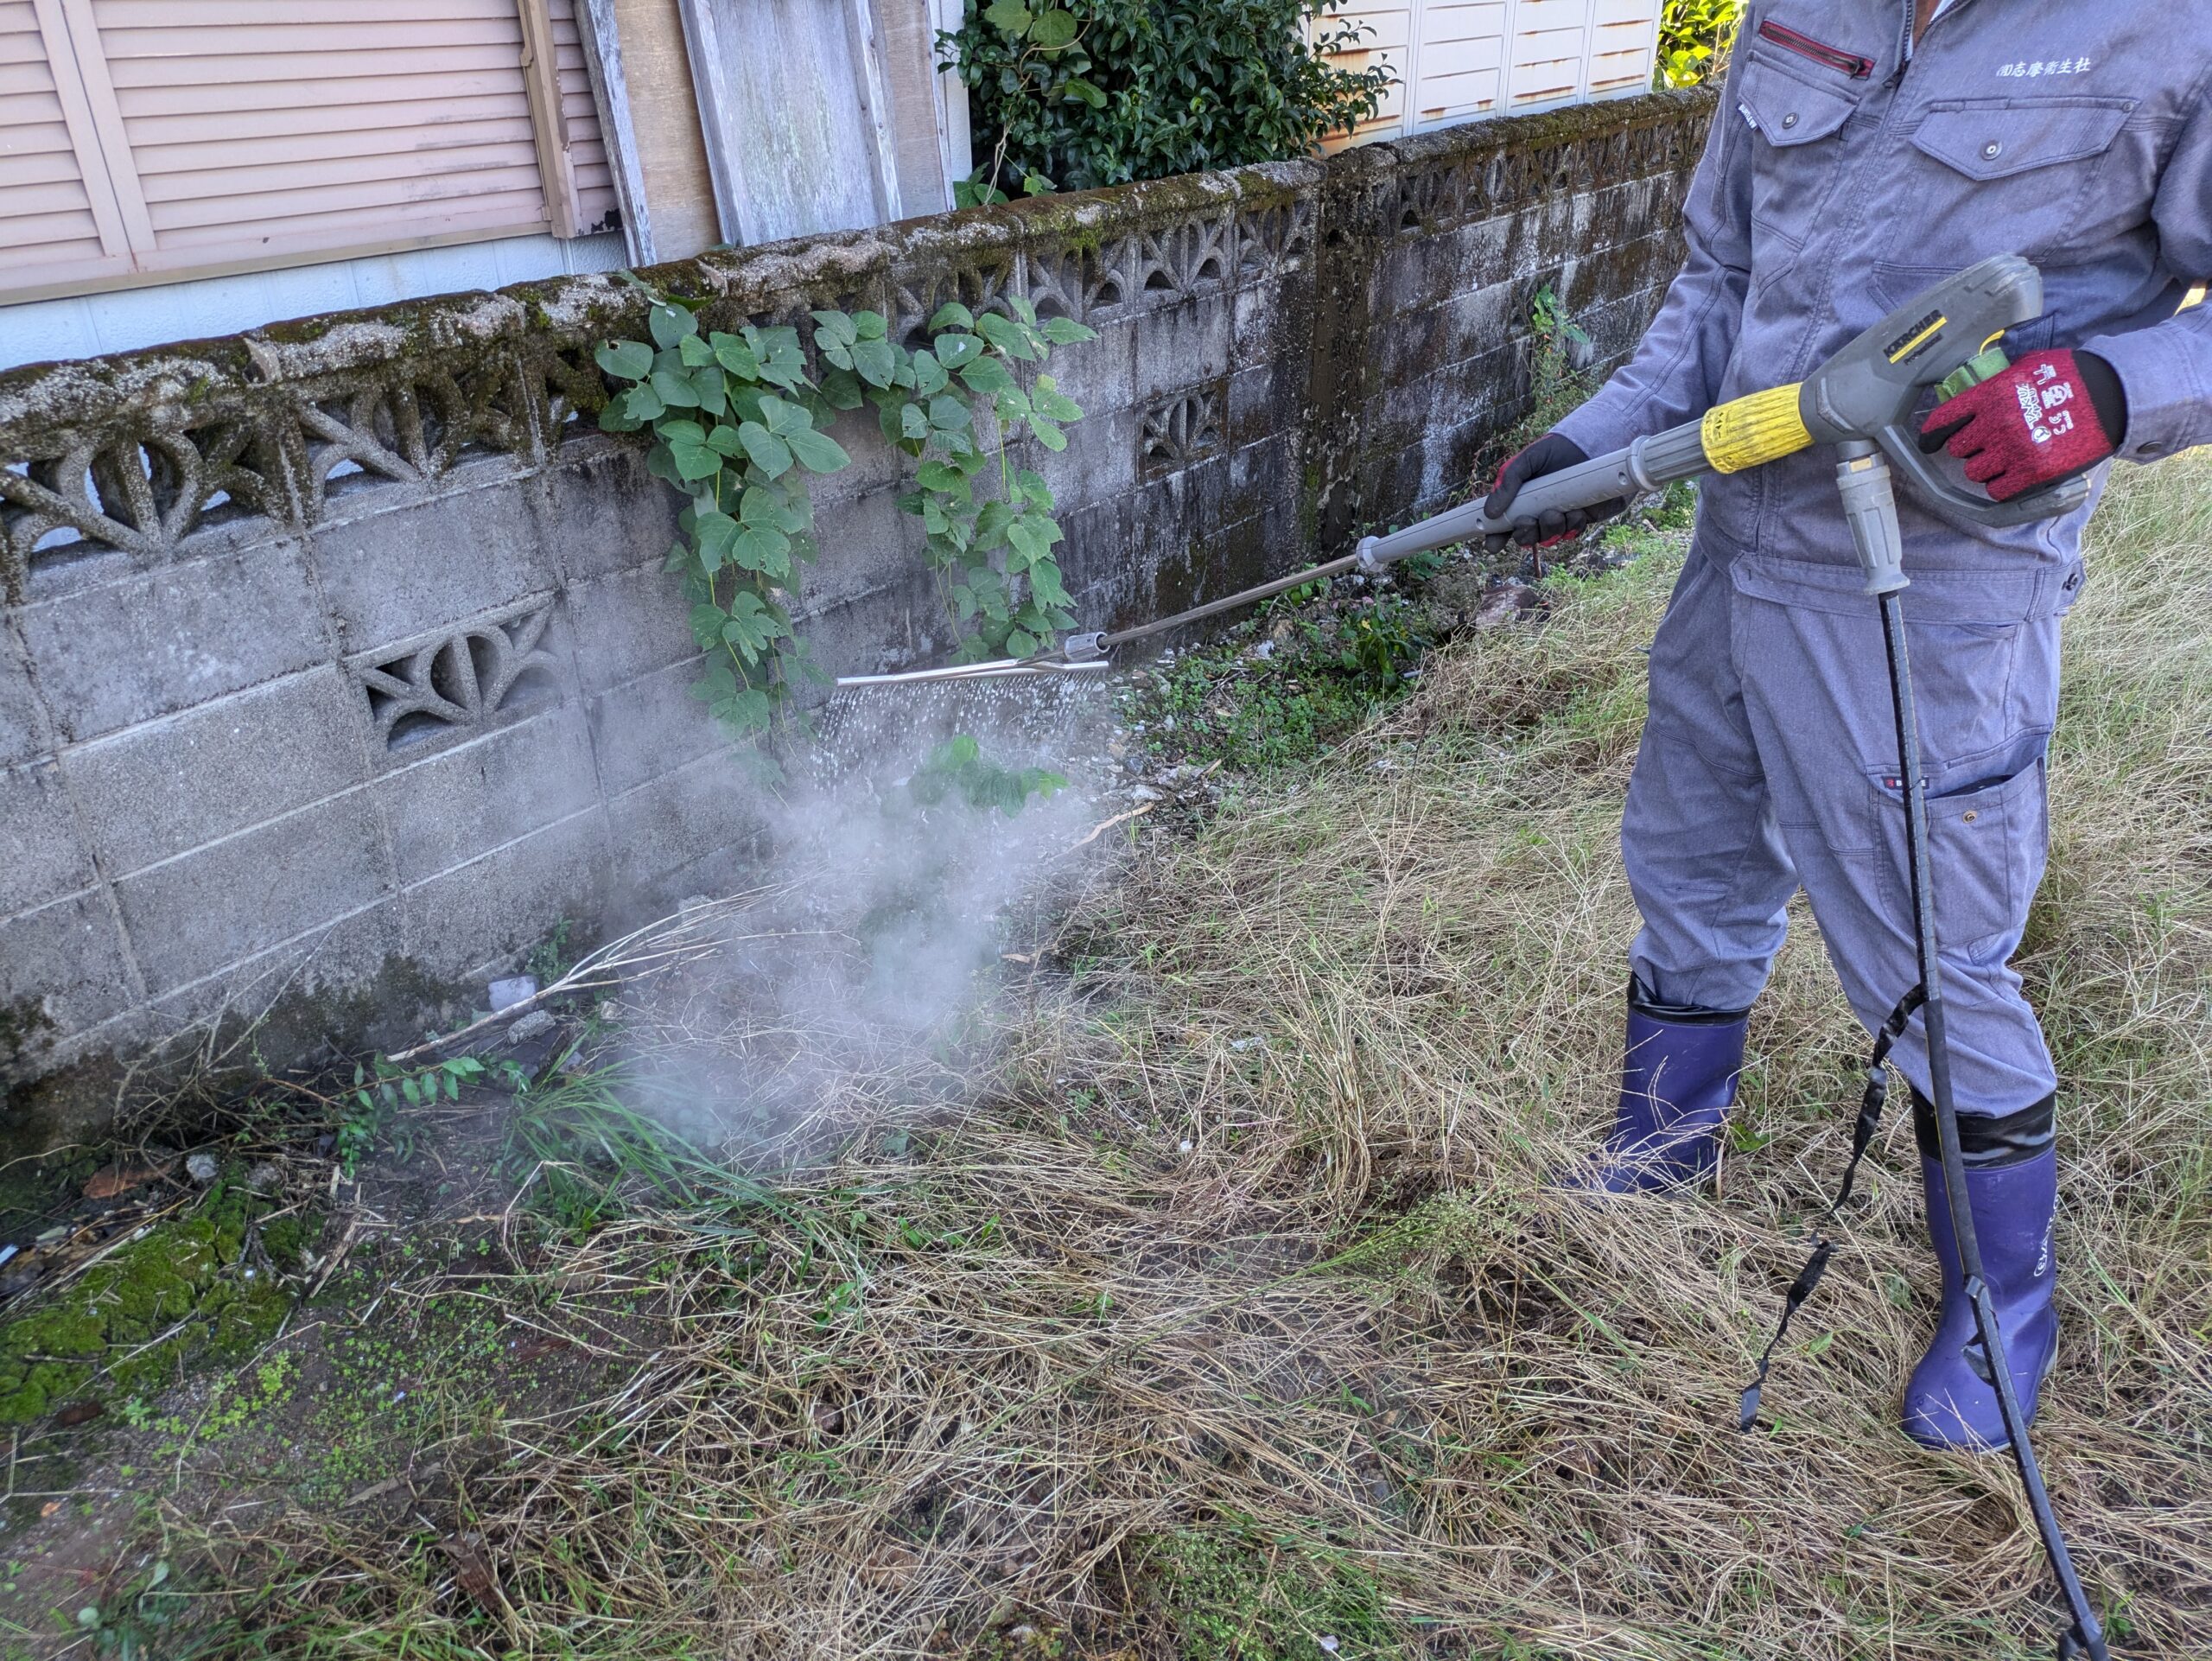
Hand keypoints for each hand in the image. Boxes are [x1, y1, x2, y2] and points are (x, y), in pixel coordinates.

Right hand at [1481, 433, 1625, 552]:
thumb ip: (1507, 482)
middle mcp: (1537, 514)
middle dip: (1524, 534)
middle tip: (1528, 521)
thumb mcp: (1526, 461)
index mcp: (1519, 502)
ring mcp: (1558, 519)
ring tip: (1555, 513)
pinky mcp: (1579, 520)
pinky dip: (1572, 526)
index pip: (1502, 527)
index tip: (1493, 545)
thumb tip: (1490, 512)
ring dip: (1549, 529)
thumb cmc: (1554, 451)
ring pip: (1548, 538)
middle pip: (1524, 538)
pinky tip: (1576, 512)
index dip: (1496, 539)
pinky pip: (1572, 533)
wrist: (1589, 445)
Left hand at [1918, 348, 2124, 501]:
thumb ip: (1995, 381)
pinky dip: (2001, 486)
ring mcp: (2013, 451)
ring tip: (2003, 459)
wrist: (2113, 396)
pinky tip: (2011, 476)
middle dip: (1969, 448)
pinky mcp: (2033, 474)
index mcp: (1990, 395)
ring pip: (1975, 472)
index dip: (1933, 434)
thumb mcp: (2026, 367)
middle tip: (1985, 445)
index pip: (1944, 420)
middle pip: (1959, 450)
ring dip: (1985, 467)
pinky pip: (1997, 490)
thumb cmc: (2069, 377)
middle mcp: (1996, 424)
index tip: (1930, 442)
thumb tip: (1971, 391)